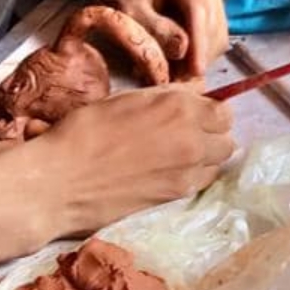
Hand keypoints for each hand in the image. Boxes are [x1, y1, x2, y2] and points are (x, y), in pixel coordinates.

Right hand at [14, 85, 234, 235]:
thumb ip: (168, 96)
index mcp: (180, 107)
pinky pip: (202, 182)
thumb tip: (196, 93)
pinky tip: (171, 173)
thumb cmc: (85, 131)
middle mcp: (193, 138)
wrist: (62, 180)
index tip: (195, 115)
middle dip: (212, 135)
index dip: (209, 112)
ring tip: (180, 156)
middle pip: (226, 138)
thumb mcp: (127, 99)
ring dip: (208, 157)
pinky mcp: (177, 196)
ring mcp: (188, 170)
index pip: (223, 111)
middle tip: (188, 135)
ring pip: (219, 162)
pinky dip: (195, 176)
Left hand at [87, 0, 227, 80]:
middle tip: (177, 82)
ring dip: (200, 54)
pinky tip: (181, 61)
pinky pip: (215, 30)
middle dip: (198, 54)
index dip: (199, 41)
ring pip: (217, 29)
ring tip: (175, 74)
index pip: (198, 6)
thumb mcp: (130, 9)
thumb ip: (155, 29)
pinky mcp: (214, 0)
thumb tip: (184, 50)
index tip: (196, 70)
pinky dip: (201, 49)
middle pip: (212, 20)